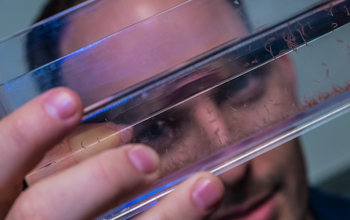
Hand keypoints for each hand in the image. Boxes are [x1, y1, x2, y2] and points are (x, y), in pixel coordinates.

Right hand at [1, 87, 223, 219]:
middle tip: (146, 158)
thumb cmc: (42, 208)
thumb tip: (114, 135)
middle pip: (43, 213)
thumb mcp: (28, 186)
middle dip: (99, 180)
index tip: (69, 100)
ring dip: (166, 216)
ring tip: (206, 186)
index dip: (26, 134)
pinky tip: (202, 205)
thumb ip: (58, 164)